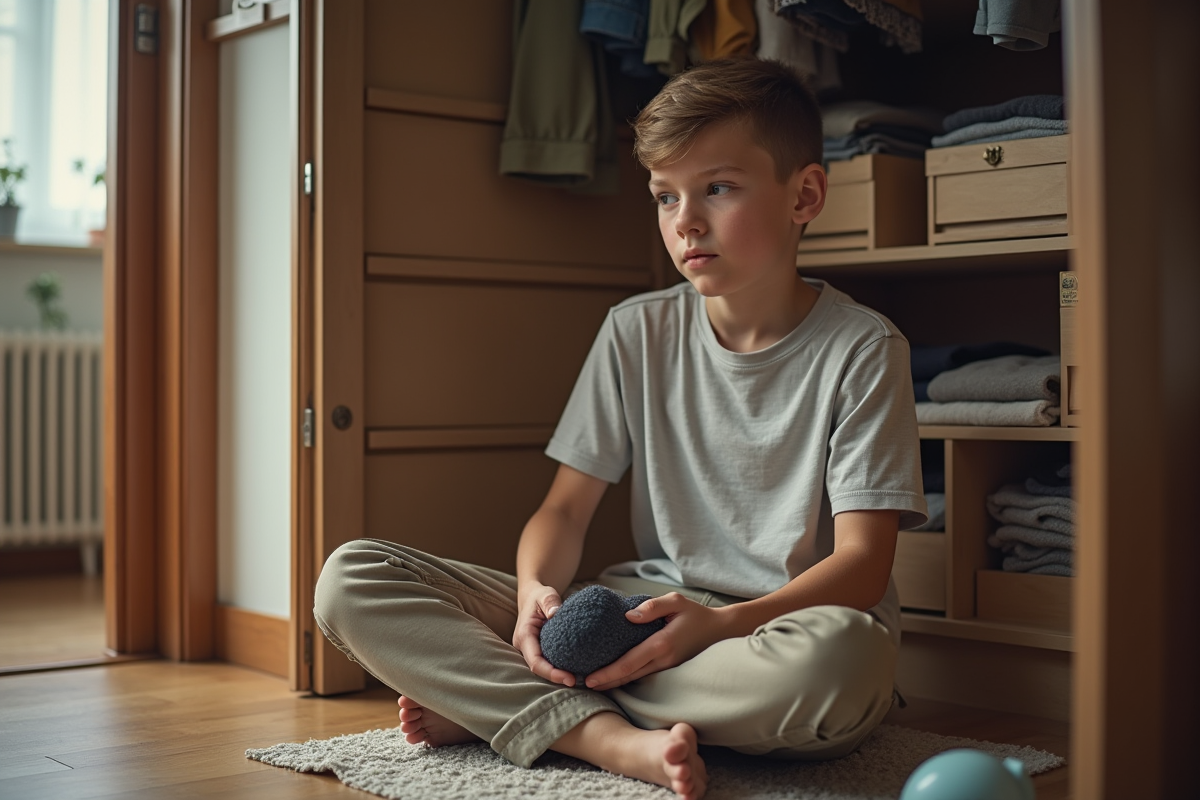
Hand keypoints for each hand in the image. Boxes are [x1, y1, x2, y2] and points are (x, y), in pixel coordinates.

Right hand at [512, 583, 577, 686]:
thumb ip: (550, 602)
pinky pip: (546, 663)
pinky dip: (558, 669)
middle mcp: (524, 646)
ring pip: (542, 668)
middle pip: (538, 669)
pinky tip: (575, 670)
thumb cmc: (540, 596)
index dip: (551, 673)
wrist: (532, 596)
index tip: (570, 678)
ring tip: (579, 679)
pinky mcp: (537, 650)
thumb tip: (555, 614)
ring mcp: (530, 649)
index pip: (535, 661)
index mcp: (524, 635)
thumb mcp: (545, 594)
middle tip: (579, 682)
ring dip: (557, 675)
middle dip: (556, 678)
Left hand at [583, 592, 729, 690]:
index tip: (589, 679)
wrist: (721, 631)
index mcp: (662, 644)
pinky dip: (628, 678)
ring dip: (615, 682)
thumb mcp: (676, 601)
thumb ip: (652, 606)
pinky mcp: (669, 669)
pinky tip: (615, 677)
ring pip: (636, 679)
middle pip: (629, 676)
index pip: (629, 663)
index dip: (608, 673)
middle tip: (582, 685)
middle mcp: (664, 661)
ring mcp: (667, 668)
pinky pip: (644, 676)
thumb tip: (628, 616)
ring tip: (593, 684)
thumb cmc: (696, 614)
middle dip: (606, 682)